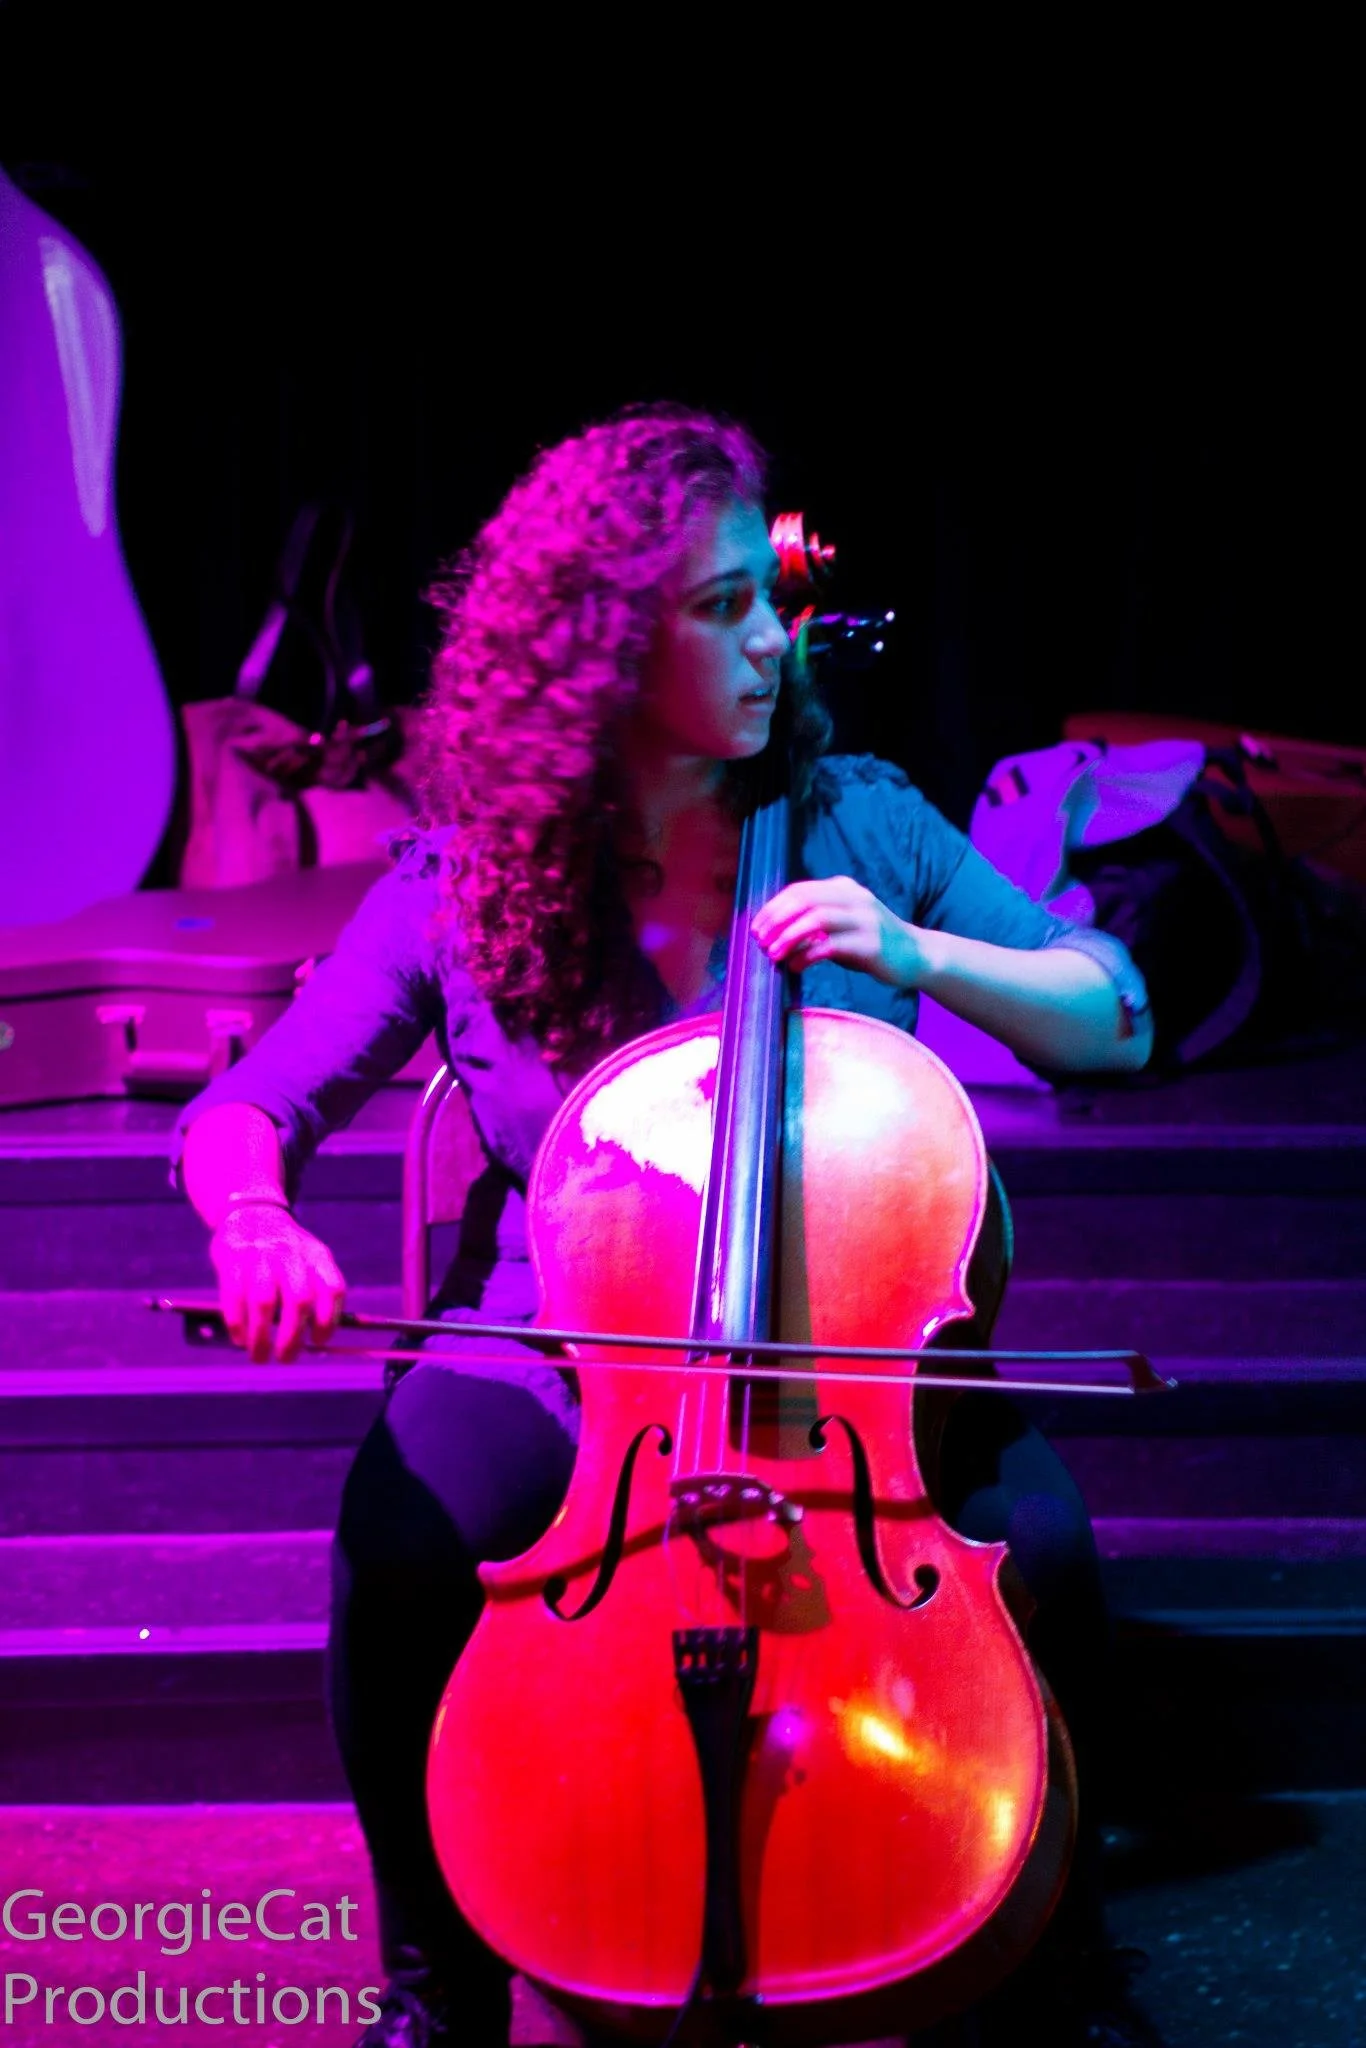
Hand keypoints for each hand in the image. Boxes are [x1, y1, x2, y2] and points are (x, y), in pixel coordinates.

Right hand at [209, 1203, 345, 1362]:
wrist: (251, 1212)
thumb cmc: (284, 1251)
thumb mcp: (308, 1259)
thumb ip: (314, 1292)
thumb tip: (315, 1345)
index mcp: (316, 1255)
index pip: (333, 1289)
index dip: (329, 1320)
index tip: (318, 1342)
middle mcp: (290, 1254)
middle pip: (299, 1301)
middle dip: (292, 1337)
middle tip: (285, 1358)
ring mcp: (260, 1255)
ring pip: (264, 1303)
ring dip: (261, 1337)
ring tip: (259, 1356)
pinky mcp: (231, 1260)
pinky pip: (234, 1298)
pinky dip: (237, 1324)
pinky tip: (240, 1339)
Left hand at [751, 877, 927, 987]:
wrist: (916, 955)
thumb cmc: (871, 942)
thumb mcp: (843, 923)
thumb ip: (816, 921)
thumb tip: (774, 932)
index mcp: (844, 889)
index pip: (800, 890)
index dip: (774, 907)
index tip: (757, 927)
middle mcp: (854, 899)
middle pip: (805, 900)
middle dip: (777, 920)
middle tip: (760, 940)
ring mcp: (864, 920)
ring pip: (816, 919)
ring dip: (788, 937)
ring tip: (773, 954)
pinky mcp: (870, 944)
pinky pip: (830, 946)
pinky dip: (807, 956)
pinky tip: (795, 966)